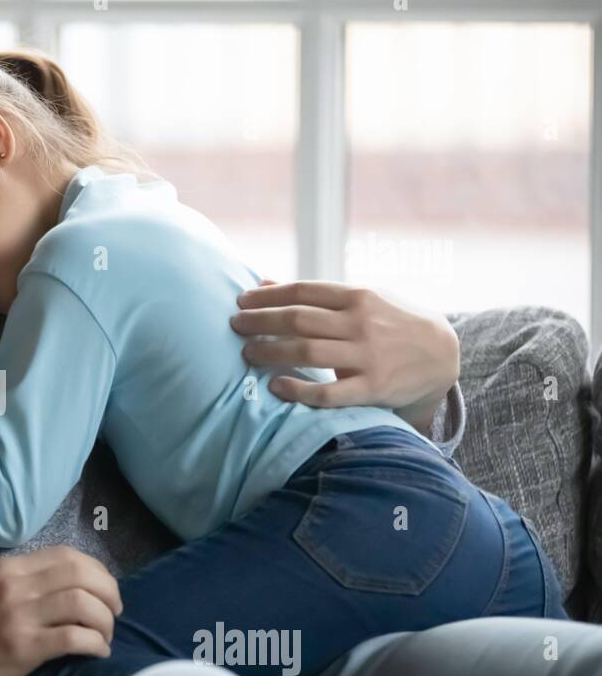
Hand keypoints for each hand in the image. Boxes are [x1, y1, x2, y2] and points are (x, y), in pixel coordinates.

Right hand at [0, 546, 122, 675]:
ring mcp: (18, 615)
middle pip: (82, 574)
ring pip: (84, 603)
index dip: (97, 571)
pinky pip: (74, 638)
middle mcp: (15, 585)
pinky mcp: (22, 647)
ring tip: (105, 636)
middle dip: (109, 593)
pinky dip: (95, 644)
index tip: (105, 591)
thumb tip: (71, 589)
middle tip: (115, 613)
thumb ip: (24, 586)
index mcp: (9, 569)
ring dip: (105, 621)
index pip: (67, 555)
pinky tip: (97, 652)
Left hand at [228, 279, 458, 419]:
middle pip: (298, 320)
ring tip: (247, 353)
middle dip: (260, 322)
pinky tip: (276, 386)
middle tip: (234, 326)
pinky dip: (298, 390)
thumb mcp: (362, 299)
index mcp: (358, 296)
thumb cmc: (392, 322)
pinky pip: (329, 392)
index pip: (303, 291)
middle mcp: (361, 323)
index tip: (240, 301)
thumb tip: (263, 282)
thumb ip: (315, 295)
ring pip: (307, 352)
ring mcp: (368, 356)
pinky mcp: (373, 388)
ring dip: (270, 352)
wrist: (442, 355)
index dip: (267, 296)